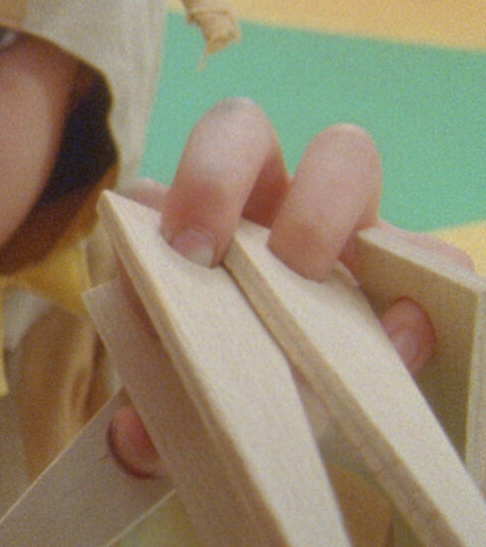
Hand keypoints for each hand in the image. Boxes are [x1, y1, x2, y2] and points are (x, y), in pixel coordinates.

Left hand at [107, 98, 473, 476]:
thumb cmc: (215, 395)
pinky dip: (418, 287)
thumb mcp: (175, 409)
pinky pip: (429, 254)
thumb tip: (137, 437)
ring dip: (321, 207)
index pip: (155, 190)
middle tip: (207, 257)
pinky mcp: (405, 269)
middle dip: (214, 175)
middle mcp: (257, 205)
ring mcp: (337, 226)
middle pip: (238, 128)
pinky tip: (397, 342)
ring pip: (342, 156)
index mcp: (185, 227)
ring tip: (306, 280)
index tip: (169, 263)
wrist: (285, 419)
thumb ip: (148, 419)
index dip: (152, 213)